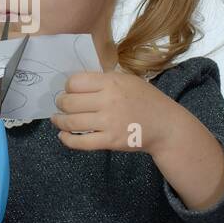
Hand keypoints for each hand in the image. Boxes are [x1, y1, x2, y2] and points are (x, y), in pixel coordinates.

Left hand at [50, 71, 179, 153]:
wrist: (166, 125)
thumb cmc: (146, 100)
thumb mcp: (127, 80)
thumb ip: (103, 80)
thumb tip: (75, 84)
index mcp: (112, 82)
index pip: (75, 82)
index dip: (68, 87)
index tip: (70, 91)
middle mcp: (108, 101)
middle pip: (69, 102)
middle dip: (60, 103)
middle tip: (62, 105)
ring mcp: (109, 122)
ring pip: (71, 122)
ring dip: (59, 121)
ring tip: (57, 120)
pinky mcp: (110, 141)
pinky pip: (80, 142)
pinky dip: (67, 139)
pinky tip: (63, 135)